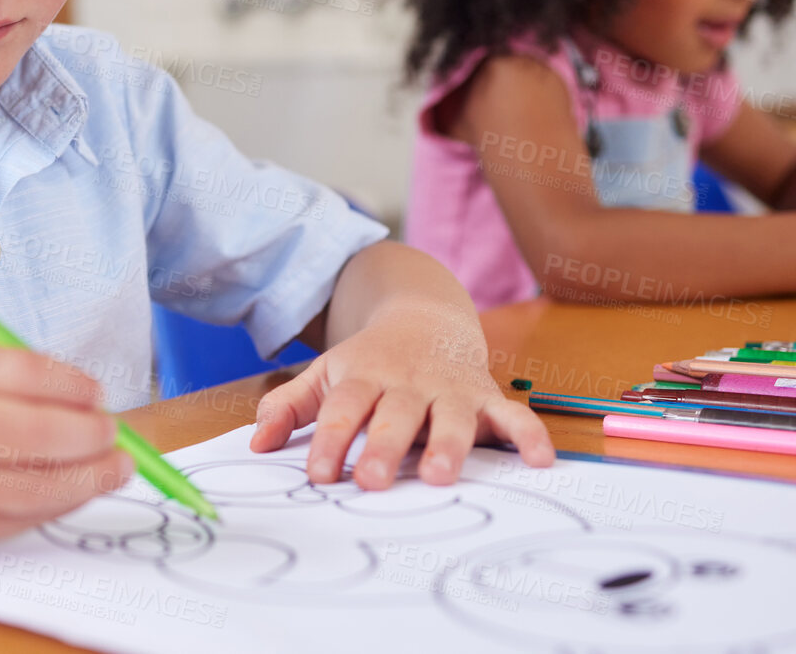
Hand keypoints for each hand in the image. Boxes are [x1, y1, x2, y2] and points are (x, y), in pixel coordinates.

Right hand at [0, 343, 133, 569]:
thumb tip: (72, 391)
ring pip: (30, 488)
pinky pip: (6, 524)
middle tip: (115, 433)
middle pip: (33, 433)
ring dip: (84, 479)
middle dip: (90, 435)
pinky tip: (64, 495)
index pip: (17, 373)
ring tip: (111, 468)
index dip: (70, 384)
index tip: (95, 392)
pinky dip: (45, 509)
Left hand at [248, 307, 553, 490]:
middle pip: (394, 415)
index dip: (331, 441)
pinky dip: (528, 435)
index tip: (320, 475)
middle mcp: (407, 383)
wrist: (424, 313)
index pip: (343, 410)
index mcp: (364, 377)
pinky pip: (511, 414)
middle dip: (384, 447)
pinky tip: (539, 460)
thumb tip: (256, 444)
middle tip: (373, 481)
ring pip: (450, 417)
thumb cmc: (370, 359)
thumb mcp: (325, 373)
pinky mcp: (485, 396)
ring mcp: (449, 389)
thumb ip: (290, 407)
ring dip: (447, 445)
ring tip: (440, 475)